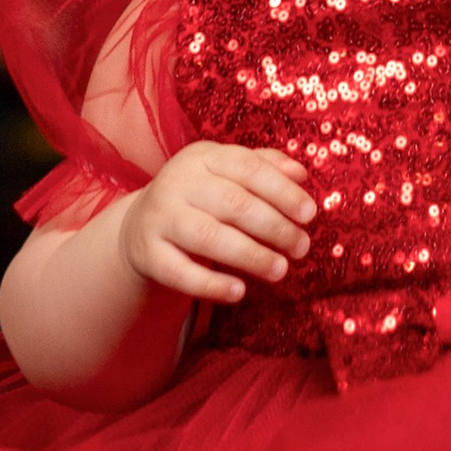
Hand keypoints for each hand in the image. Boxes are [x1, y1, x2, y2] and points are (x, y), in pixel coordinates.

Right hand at [119, 142, 315, 305]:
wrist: (140, 226)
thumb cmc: (199, 198)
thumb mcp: (226, 174)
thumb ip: (264, 167)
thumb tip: (301, 174)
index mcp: (201, 157)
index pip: (247, 167)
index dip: (282, 190)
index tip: (310, 214)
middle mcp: (178, 183)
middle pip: (233, 203)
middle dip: (274, 227)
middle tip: (301, 247)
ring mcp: (160, 218)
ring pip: (209, 237)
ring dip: (251, 256)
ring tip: (281, 270)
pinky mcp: (148, 254)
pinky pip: (181, 272)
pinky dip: (211, 284)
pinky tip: (239, 292)